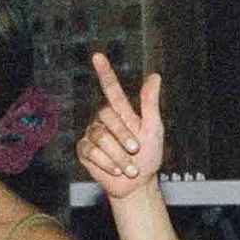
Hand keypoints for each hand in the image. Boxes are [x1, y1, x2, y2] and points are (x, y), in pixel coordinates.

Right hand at [75, 53, 165, 199]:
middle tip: (136, 150)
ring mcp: (93, 135)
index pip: (110, 88)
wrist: (138, 184)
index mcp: (122, 112)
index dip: (104, 72)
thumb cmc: (149, 156)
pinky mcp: (84, 151)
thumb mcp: (154, 129)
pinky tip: (116, 171)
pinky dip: (108, 163)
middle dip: (124, 136)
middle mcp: (104, 120)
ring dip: (119, 156)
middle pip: (106, 115)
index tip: (97, 56)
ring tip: (129, 167)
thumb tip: (155, 76)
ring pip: (100, 137)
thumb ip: (150, 103)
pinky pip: (91, 152)